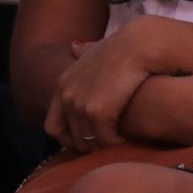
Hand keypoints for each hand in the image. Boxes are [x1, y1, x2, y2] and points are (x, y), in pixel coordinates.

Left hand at [43, 20, 169, 151]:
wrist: (140, 43)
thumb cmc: (124, 46)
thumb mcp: (97, 49)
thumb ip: (84, 51)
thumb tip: (74, 46)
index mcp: (63, 84)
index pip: (52, 127)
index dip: (69, 139)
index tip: (90, 140)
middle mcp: (67, 95)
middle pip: (72, 140)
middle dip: (91, 147)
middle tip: (110, 147)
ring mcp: (80, 104)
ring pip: (89, 144)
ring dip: (105, 148)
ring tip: (121, 146)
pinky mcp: (97, 112)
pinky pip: (104, 141)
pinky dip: (117, 145)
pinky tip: (130, 140)